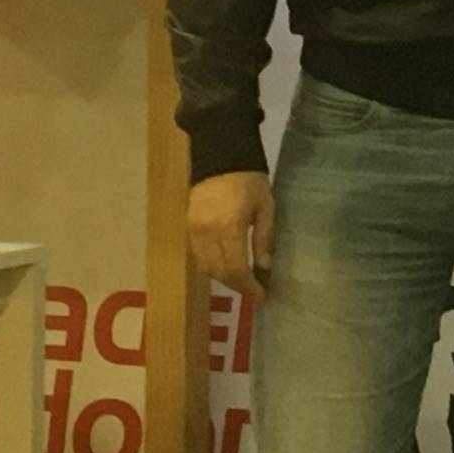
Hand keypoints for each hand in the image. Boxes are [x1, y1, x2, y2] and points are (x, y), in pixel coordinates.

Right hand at [189, 171, 275, 304]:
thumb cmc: (249, 181)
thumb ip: (264, 238)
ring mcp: (193, 230)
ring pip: (205, 267)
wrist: (220, 156)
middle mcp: (206, 232)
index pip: (236, 269)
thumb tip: (265, 268)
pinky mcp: (187, 226)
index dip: (248, 287)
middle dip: (237, 286)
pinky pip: (198, 256)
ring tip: (242, 280)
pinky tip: (226, 265)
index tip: (261, 296)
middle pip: (219, 272)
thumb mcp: (266, 207)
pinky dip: (212, 266)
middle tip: (254, 291)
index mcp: (229, 227)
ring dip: (223, 278)